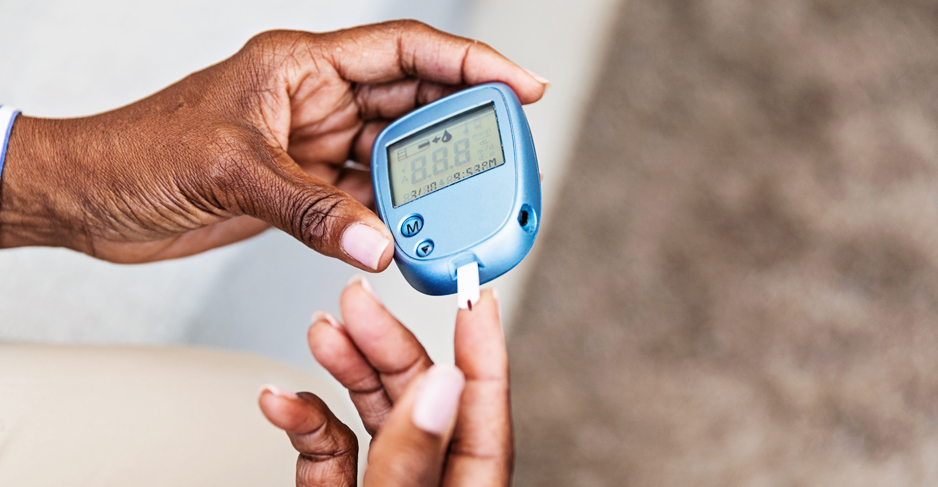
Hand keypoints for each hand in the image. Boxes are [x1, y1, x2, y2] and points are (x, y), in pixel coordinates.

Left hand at [0, 20, 546, 266]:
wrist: (94, 198)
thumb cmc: (140, 151)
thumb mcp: (230, 169)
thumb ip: (310, 208)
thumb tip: (378, 241)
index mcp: (303, 66)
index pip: (406, 51)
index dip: (471, 62)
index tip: (521, 84)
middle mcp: (317, 100)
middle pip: (413, 104)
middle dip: (464, 127)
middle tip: (507, 154)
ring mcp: (314, 146)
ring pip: (395, 157)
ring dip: (431, 181)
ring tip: (470, 203)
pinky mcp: (304, 188)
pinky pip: (367, 200)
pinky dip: (394, 218)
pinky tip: (416, 233)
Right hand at [259, 279, 510, 485]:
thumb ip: (413, 454)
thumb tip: (440, 386)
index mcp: (467, 486)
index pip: (482, 405)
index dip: (480, 345)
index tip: (473, 294)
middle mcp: (428, 478)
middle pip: (419, 394)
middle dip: (386, 342)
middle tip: (359, 301)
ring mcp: (386, 484)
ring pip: (373, 412)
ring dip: (345, 367)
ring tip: (323, 331)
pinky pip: (330, 445)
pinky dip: (305, 419)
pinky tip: (283, 401)